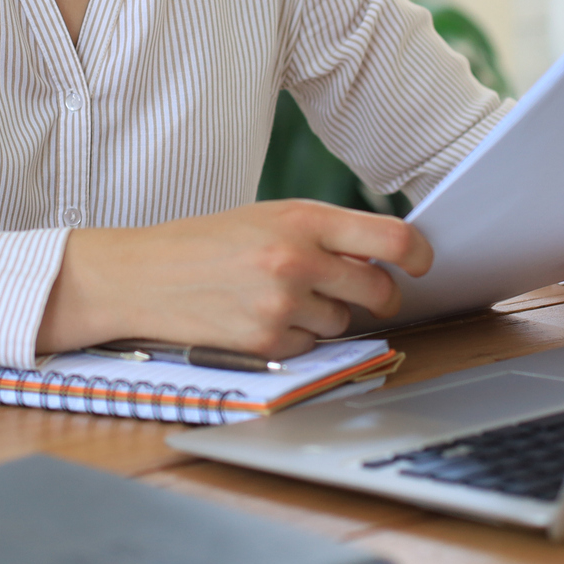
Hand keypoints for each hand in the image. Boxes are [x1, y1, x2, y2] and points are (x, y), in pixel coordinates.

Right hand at [37, 199, 433, 359]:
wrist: (143, 276)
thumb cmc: (207, 244)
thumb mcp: (266, 217)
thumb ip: (323, 233)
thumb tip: (385, 257)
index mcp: (302, 218)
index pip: (391, 239)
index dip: (418, 256)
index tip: (421, 263)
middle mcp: (297, 259)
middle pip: (378, 290)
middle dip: (377, 297)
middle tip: (360, 292)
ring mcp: (283, 304)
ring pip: (344, 323)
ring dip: (326, 317)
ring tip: (281, 297)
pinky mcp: (268, 341)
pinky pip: (311, 346)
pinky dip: (296, 338)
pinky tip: (262, 318)